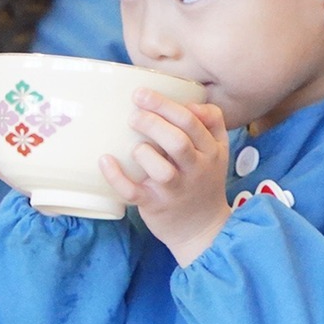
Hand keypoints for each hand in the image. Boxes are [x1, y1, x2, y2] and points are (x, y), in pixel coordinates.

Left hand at [99, 89, 233, 265]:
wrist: (203, 229)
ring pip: (160, 168)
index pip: (192, 122)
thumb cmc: (204, 183)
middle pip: (177, 141)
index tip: (142, 94)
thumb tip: (191, 102)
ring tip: (135, 146)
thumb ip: (212, 123)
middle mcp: (196, 170)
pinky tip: (105, 160)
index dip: (165, 105)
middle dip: (152, 122)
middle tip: (134, 114)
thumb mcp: (218, 152)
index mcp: (211, 152)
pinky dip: (116, 176)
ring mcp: (175, 190)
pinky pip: (132, 191)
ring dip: (142, 151)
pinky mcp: (155, 205)